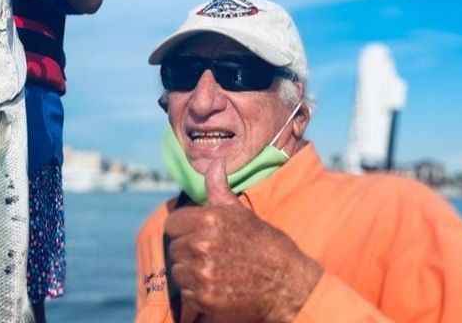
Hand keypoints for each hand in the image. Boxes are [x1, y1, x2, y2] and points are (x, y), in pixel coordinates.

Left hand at [164, 159, 322, 322]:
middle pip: (174, 248)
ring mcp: (203, 272)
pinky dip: (196, 293)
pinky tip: (215, 286)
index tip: (194, 235)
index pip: (172, 223)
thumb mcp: (242, 213)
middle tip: (208, 255)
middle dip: (187, 251)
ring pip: (178, 271)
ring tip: (212, 270)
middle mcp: (202, 245)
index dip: (183, 229)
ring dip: (190, 272)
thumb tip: (214, 163)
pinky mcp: (205, 297)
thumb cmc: (266, 245)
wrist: (288, 284)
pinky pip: (186, 293)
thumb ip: (219, 189)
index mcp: (209, 220)